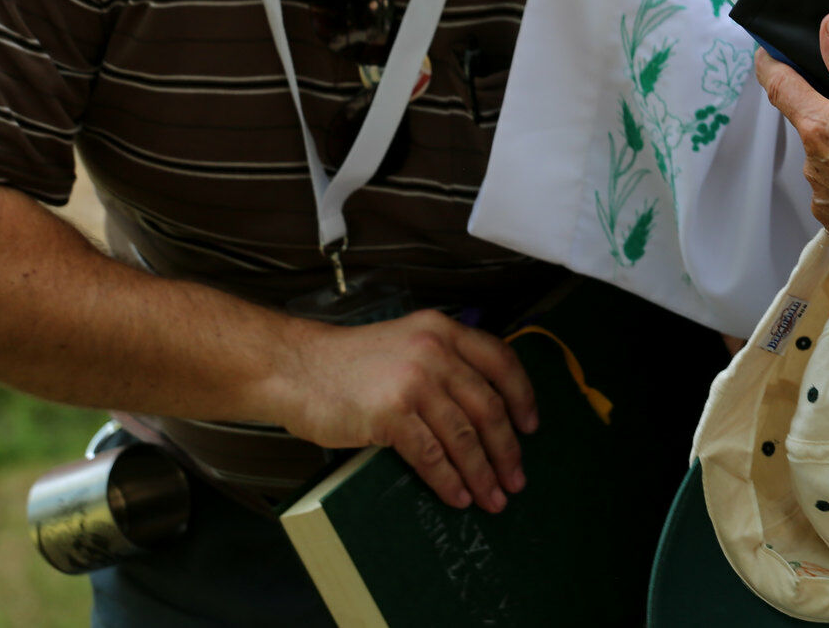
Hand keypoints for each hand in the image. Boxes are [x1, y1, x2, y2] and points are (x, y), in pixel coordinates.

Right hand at [276, 309, 537, 513]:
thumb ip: (443, 362)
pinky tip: (457, 496)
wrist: (296, 368)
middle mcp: (434, 351)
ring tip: (493, 497)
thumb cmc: (349, 363)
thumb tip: (483, 412)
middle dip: (507, 449)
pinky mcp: (391, 414)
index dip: (522, 396)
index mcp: (442, 330)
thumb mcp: (406, 342)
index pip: (501, 361)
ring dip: (483, 472)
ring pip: (464, 435)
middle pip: (488, 406)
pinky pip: (432, 455)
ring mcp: (413, 382)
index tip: (531, 426)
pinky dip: (449, 480)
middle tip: (516, 478)